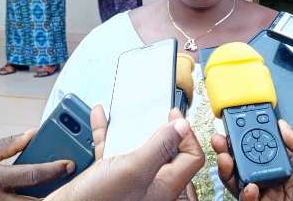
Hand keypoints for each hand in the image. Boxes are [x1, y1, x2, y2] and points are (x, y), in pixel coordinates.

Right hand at [0, 131, 73, 200]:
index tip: (70, 164)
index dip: (54, 169)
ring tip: (58, 187)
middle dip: (56, 192)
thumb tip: (32, 134)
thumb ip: (8, 145)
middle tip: (71, 181)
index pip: (32, 174)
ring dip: (44, 198)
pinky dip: (29, 200)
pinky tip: (39, 193)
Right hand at [47, 108, 204, 200]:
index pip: (191, 156)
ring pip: (138, 146)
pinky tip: (101, 117)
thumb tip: (182, 126)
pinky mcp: (110, 177)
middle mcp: (150, 183)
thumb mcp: (134, 169)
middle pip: (167, 150)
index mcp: (164, 185)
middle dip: (160, 127)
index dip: (186, 134)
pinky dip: (108, 132)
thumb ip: (159, 147)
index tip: (173, 115)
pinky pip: (114, 149)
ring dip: (132, 125)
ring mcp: (130, 180)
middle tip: (156, 109)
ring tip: (128, 108)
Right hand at [212, 120, 292, 200]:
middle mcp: (277, 178)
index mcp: (291, 163)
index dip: (251, 134)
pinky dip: (244, 193)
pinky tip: (250, 187)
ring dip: (229, 168)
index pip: (265, 145)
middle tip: (221, 139)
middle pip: (247, 161)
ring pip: (242, 180)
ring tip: (225, 158)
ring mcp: (270, 194)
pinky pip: (248, 200)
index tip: (239, 123)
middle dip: (231, 149)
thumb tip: (282, 124)